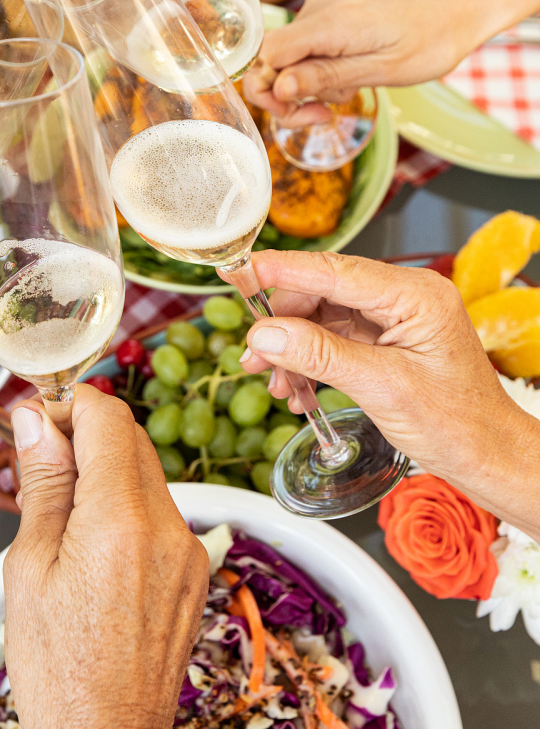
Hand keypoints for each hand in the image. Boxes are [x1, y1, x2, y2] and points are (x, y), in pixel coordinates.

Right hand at [3, 384, 207, 728]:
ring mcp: (188, 552)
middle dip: (87, 435)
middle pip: (132, 440)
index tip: (37, 419)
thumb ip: (44, 483)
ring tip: (60, 516)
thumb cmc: (58, 671)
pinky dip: (127, 509)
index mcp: (120, 520)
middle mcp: (167, 528)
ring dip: (107, 473)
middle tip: (41, 460)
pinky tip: (92, 547)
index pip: (108, 418)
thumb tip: (36, 422)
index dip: (69, 406)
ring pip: (148, 476)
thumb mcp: (29, 567)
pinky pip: (161, 515)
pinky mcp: (194, 574)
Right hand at [226, 250, 539, 537]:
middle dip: (283, 323)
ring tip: (275, 383)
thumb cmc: (457, 424)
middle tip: (253, 354)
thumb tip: (266, 334)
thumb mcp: (382, 388)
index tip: (240, 269)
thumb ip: (320, 355)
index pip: (335, 271)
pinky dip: (310, 362)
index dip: (281, 269)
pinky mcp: (388, 341)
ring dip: (294, 349)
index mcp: (415, 295)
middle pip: (324, 292)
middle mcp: (405, 297)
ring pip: (324, 317)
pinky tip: (297, 388)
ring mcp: (396, 319)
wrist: (488, 458)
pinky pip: (335, 339)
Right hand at [244, 0, 539, 125]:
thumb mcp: (382, 71)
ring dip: (314, 79)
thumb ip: (326, 77)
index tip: (300, 113)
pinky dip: (324, 61)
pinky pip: (311, 39)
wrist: (462, 2)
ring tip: (355, 85)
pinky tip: (355, 67)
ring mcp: (326, 1)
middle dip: (294, 92)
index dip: (270, 91)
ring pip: (294, 52)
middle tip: (325, 114)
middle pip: (276, 57)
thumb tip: (278, 87)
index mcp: (330, 22)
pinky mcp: (335, 2)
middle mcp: (319, 5)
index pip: (266, 56)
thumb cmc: (433, 39)